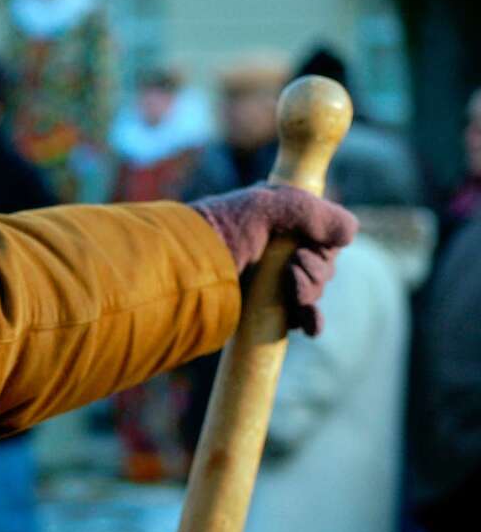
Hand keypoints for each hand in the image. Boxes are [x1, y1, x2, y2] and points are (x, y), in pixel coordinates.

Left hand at [190, 185, 357, 335]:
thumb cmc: (220, 232)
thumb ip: (314, 212)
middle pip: (321, 262)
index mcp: (275, 217)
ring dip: (311, 292)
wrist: (182, 271)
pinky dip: (309, 320)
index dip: (324, 242)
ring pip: (312, 290)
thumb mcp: (268, 206)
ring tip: (292, 290)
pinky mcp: (260, 307)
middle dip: (316, 269)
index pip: (321, 231)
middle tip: (294, 269)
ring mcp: (267, 278)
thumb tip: (350, 232)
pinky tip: (309, 325)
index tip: (307, 248)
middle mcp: (273, 246)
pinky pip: (298, 316)